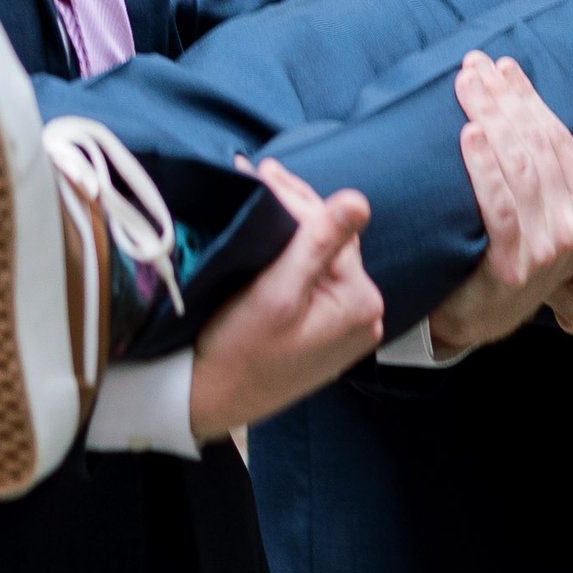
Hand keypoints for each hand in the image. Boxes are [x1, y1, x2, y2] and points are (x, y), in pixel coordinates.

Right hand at [188, 160, 382, 439]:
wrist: (208, 402)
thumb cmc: (238, 352)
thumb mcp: (277, 293)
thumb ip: (318, 244)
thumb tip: (360, 200)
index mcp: (361, 301)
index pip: (332, 229)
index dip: (294, 198)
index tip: (262, 170)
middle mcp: (364, 314)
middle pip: (330, 242)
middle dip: (294, 207)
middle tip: (259, 172)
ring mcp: (345, 326)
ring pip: (320, 259)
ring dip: (291, 227)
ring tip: (261, 192)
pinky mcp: (324, 333)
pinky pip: (312, 281)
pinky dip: (290, 256)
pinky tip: (269, 235)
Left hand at [426, 54, 572, 356]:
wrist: (478, 317)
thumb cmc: (514, 253)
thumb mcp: (558, 210)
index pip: (562, 141)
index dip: (532, 100)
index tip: (504, 66)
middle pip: (539, 149)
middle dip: (505, 100)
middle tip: (474, 64)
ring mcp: (546, 251)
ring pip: (520, 169)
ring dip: (492, 119)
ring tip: (467, 85)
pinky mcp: (511, 267)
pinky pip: (500, 206)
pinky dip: (484, 166)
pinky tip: (469, 134)